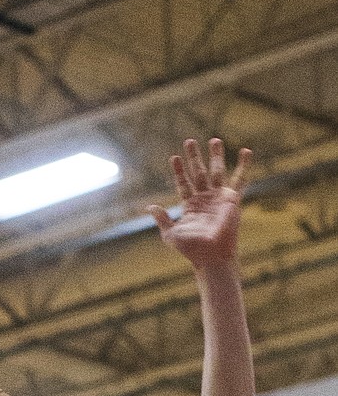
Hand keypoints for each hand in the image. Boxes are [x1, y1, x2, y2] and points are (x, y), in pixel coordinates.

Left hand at [149, 138, 251, 269]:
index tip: (175, 157)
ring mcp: (218, 198)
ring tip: (214, 139)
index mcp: (190, 205)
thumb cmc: (191, 249)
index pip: (184, 183)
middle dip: (194, 157)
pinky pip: (240, 180)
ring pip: (217, 172)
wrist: (210, 256)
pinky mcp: (231, 199)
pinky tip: (246, 151)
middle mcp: (205, 198)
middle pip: (199, 172)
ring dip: (215, 156)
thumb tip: (150, 207)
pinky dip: (243, 165)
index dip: (179, 171)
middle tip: (189, 141)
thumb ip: (162, 219)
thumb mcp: (170, 234)